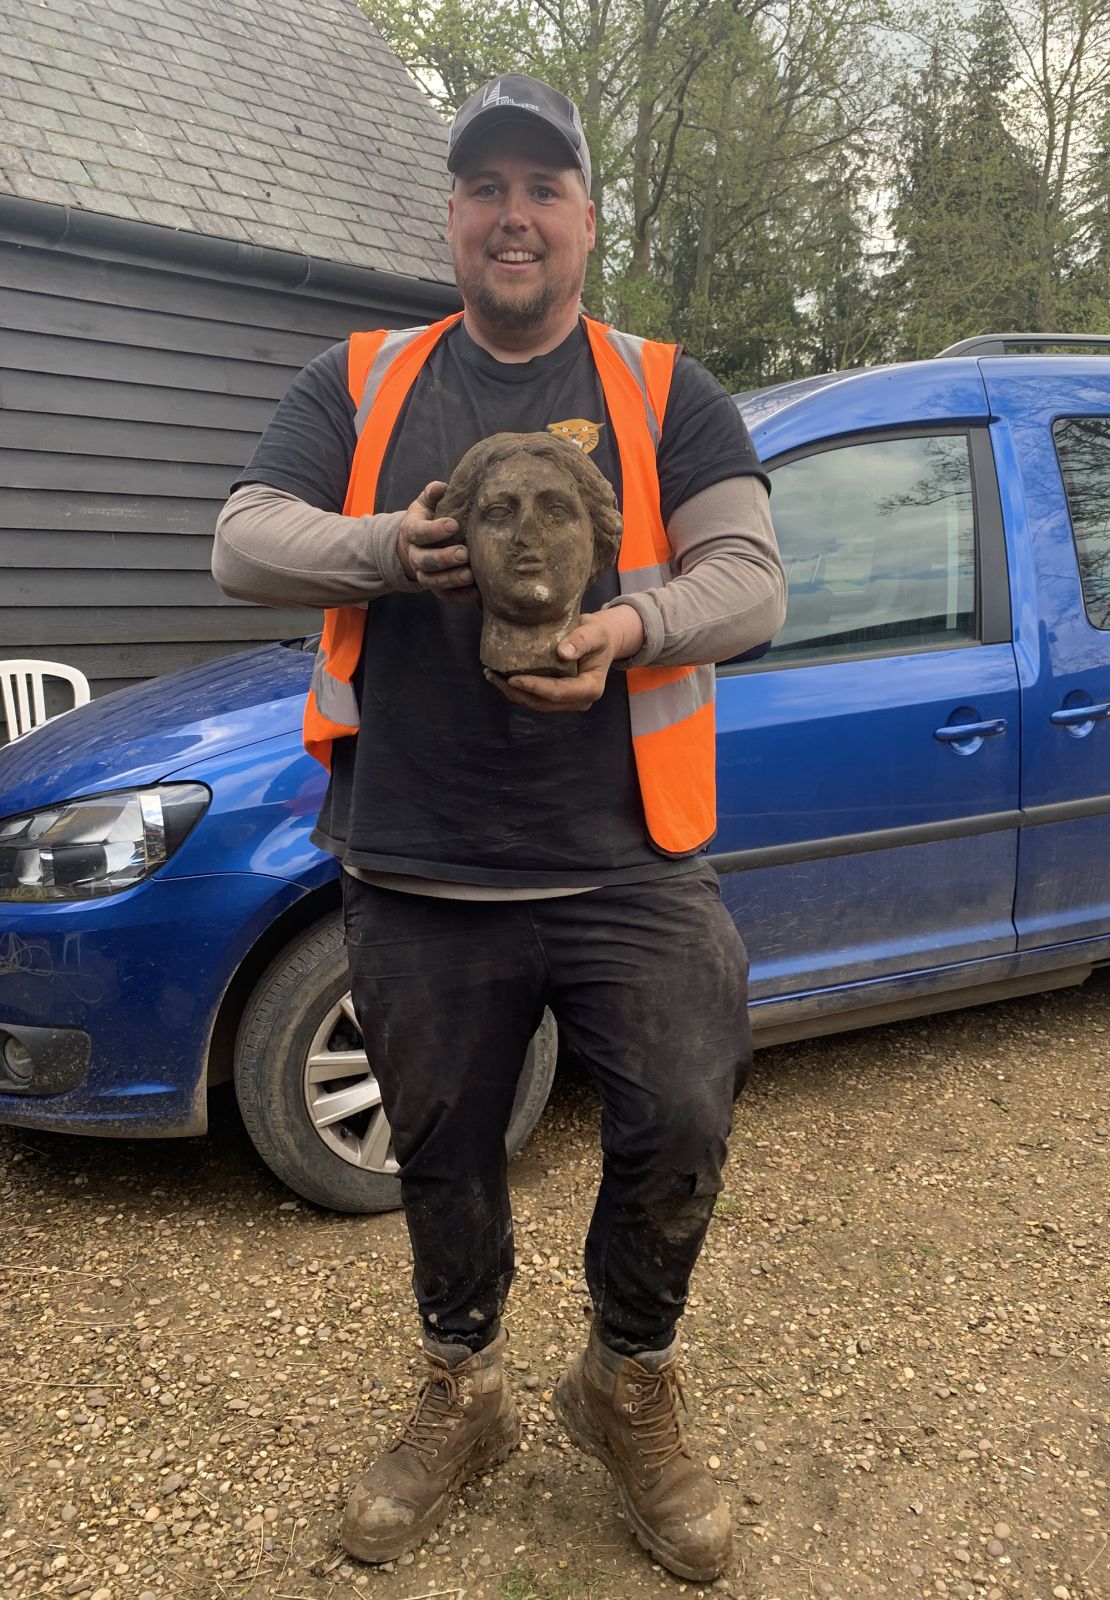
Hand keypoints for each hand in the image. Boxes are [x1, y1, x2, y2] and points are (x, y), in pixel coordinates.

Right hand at [397, 481, 476, 603]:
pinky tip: (477, 592)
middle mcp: (414, 555)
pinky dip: (461, 597)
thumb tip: (440, 487)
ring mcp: (424, 574)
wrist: (416, 545)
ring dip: (451, 579)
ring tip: (470, 575)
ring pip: (433, 581)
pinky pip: (446, 596)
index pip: (418, 532)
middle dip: (443, 559)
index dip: (434, 530)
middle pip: (424, 561)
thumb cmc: (428, 518)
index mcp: (411, 531)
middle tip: (464, 553)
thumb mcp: (426, 503)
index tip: (453, 524)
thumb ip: (432, 494)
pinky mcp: (437, 588)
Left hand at [484, 607, 644, 713]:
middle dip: (517, 692)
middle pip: (544, 703)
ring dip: (512, 694)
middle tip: (493, 676)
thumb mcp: (595, 632)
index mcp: (591, 687)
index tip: (513, 679)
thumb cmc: (598, 634)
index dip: (536, 687)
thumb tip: (562, 653)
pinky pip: (535, 699)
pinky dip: (517, 691)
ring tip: (492, 676)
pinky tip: (500, 677)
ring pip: (536, 704)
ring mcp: (568, 702)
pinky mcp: (557, 699)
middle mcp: (579, 701)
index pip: (559, 691)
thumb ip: (581, 641)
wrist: (601, 640)